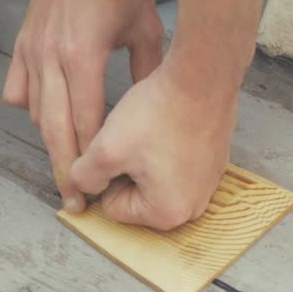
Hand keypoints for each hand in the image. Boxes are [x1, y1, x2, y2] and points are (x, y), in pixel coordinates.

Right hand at [3, 0, 165, 209]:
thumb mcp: (146, 26)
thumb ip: (149, 71)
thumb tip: (156, 110)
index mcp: (82, 56)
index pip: (83, 124)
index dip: (88, 161)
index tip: (92, 190)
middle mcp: (50, 59)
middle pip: (52, 130)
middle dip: (63, 169)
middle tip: (72, 201)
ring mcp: (32, 52)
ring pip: (34, 113)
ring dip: (50, 140)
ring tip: (66, 167)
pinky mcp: (23, 45)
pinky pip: (19, 91)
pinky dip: (32, 109)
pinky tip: (48, 118)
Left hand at [67, 58, 238, 229]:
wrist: (201, 77)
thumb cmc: (160, 113)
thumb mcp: (106, 149)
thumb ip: (83, 178)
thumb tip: (79, 189)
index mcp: (168, 213)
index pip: (113, 207)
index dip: (106, 175)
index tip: (120, 149)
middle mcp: (193, 207)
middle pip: (136, 196)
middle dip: (128, 168)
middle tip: (134, 139)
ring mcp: (207, 185)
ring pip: (154, 178)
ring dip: (146, 157)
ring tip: (153, 131)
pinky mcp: (213, 164)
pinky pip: (176, 163)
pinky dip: (167, 148)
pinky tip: (168, 127)